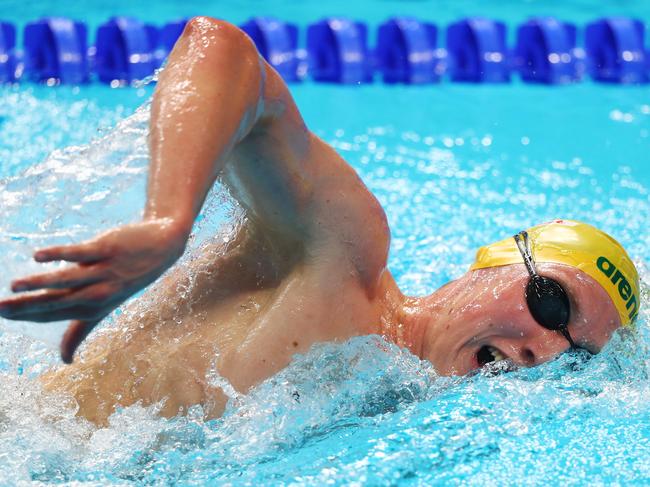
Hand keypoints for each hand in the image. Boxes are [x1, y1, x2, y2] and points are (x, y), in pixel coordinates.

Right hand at [0, 218, 189, 362]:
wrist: (162, 247)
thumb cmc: (128, 278)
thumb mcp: (105, 306)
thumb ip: (80, 331)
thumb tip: (65, 360)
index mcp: (94, 307)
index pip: (56, 315)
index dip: (30, 317)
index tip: (2, 317)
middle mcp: (99, 293)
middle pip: (59, 302)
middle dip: (28, 307)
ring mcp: (104, 271)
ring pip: (68, 279)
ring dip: (40, 283)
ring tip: (14, 286)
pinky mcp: (107, 248)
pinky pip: (81, 253)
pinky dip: (59, 255)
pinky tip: (37, 257)